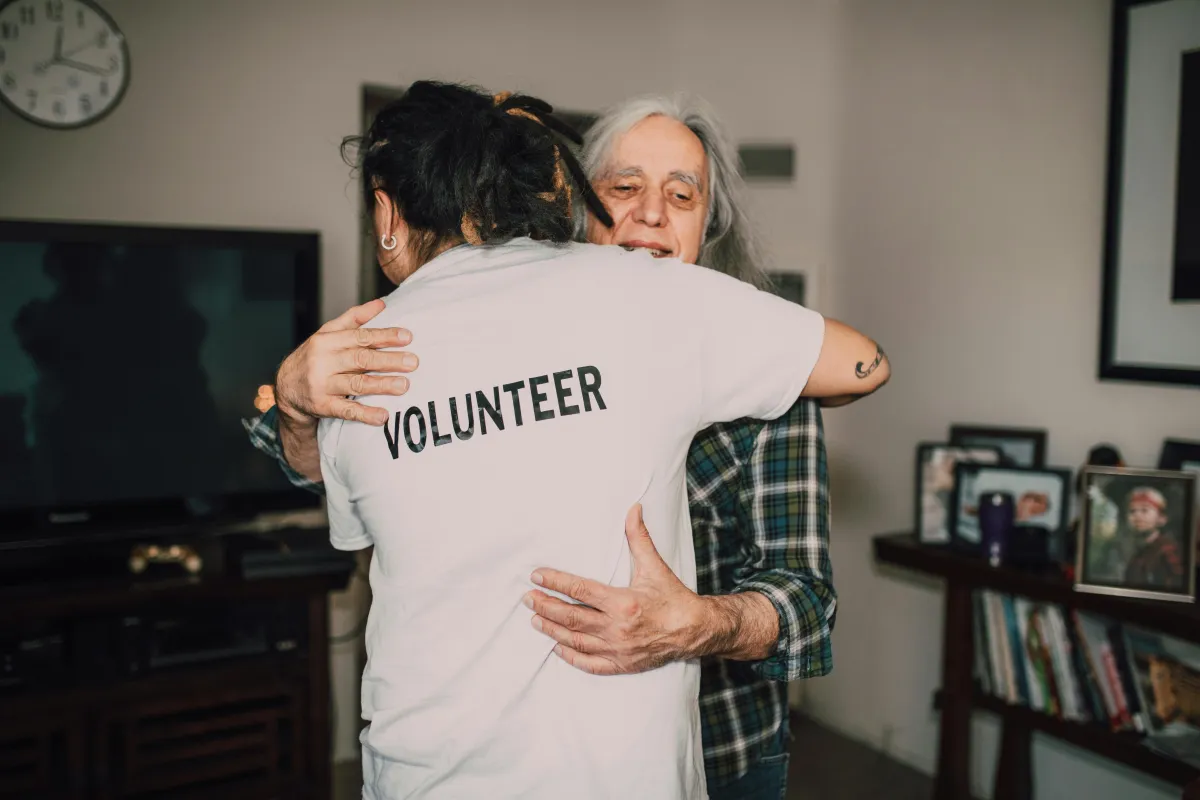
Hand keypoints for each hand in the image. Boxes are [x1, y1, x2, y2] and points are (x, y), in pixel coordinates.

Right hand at [275, 298, 417, 427]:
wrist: (286, 388)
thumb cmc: (314, 357)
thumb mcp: (328, 334)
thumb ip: (354, 319)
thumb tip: (381, 304)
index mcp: (327, 341)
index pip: (360, 337)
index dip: (384, 336)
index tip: (407, 337)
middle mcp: (323, 362)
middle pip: (360, 359)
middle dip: (388, 360)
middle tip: (413, 362)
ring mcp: (322, 385)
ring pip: (356, 384)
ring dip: (382, 385)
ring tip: (404, 386)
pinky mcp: (322, 406)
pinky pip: (346, 411)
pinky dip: (365, 414)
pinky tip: (383, 416)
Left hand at [524, 504, 709, 674]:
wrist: (695, 631)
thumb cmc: (673, 597)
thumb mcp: (654, 566)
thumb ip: (638, 538)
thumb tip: (633, 508)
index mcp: (623, 602)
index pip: (580, 590)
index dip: (556, 582)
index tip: (537, 575)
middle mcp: (617, 627)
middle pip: (571, 616)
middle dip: (546, 606)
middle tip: (528, 598)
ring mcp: (618, 649)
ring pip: (575, 640)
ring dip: (552, 629)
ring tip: (535, 619)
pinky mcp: (622, 664)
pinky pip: (589, 663)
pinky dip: (571, 656)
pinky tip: (557, 647)